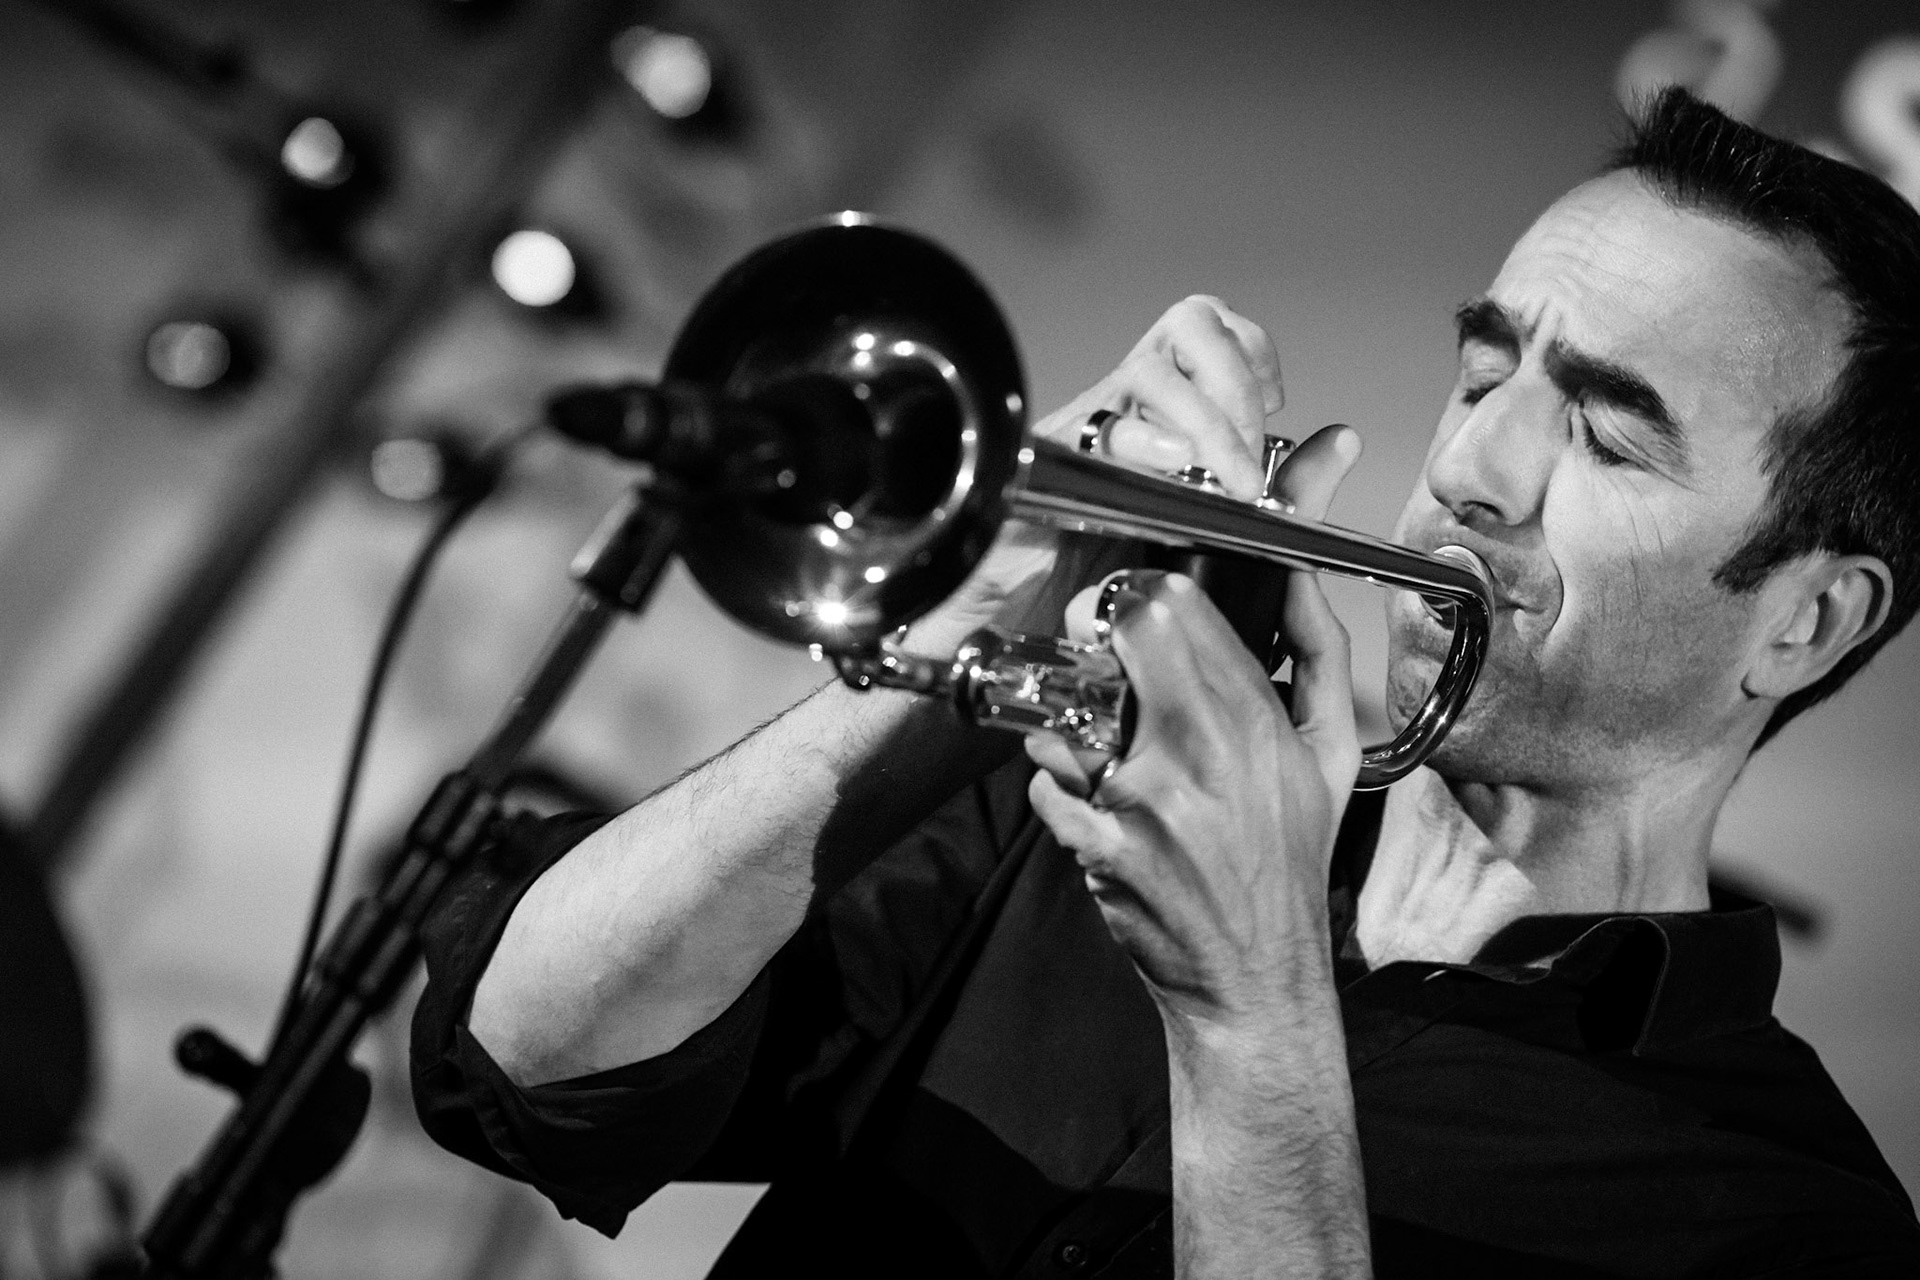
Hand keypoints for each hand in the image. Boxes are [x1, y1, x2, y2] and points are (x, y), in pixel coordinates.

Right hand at [901, 297, 1285, 656]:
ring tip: (1222, 482)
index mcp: (1161, 413)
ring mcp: (1083, 433)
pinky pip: (1094, 433)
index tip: (1272, 405)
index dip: (1252, 353)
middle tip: (1246, 458)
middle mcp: (1123, 409)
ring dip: (1205, 421)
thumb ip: (1281, 492)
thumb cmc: (1099, 582)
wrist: (1015, 629)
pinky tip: (1167, 476)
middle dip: (1236, 382)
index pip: (1213, 329)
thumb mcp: (1213, 530)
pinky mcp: (1044, 471)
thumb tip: (1342, 441)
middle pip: (1189, 324)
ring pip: (1151, 371)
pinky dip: (1142, 446)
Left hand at [1024, 425, 1361, 1028]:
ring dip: (1071, 722)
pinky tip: (1088, 801)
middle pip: (1117, 643)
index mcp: (1256, 723)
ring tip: (1096, 744)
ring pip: (1070, 714)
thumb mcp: (1331, 757)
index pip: (1177, 609)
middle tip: (1100, 658)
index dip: (1143, 597)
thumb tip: (1300, 581)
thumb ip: (1320, 658)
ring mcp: (1146, 805)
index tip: (1135, 609)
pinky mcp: (1104, 852)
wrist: (1257, 978)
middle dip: (1099, 640)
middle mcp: (1199, 755)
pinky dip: (1056, 788)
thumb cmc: (1288, 865)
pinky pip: (1047, 789)